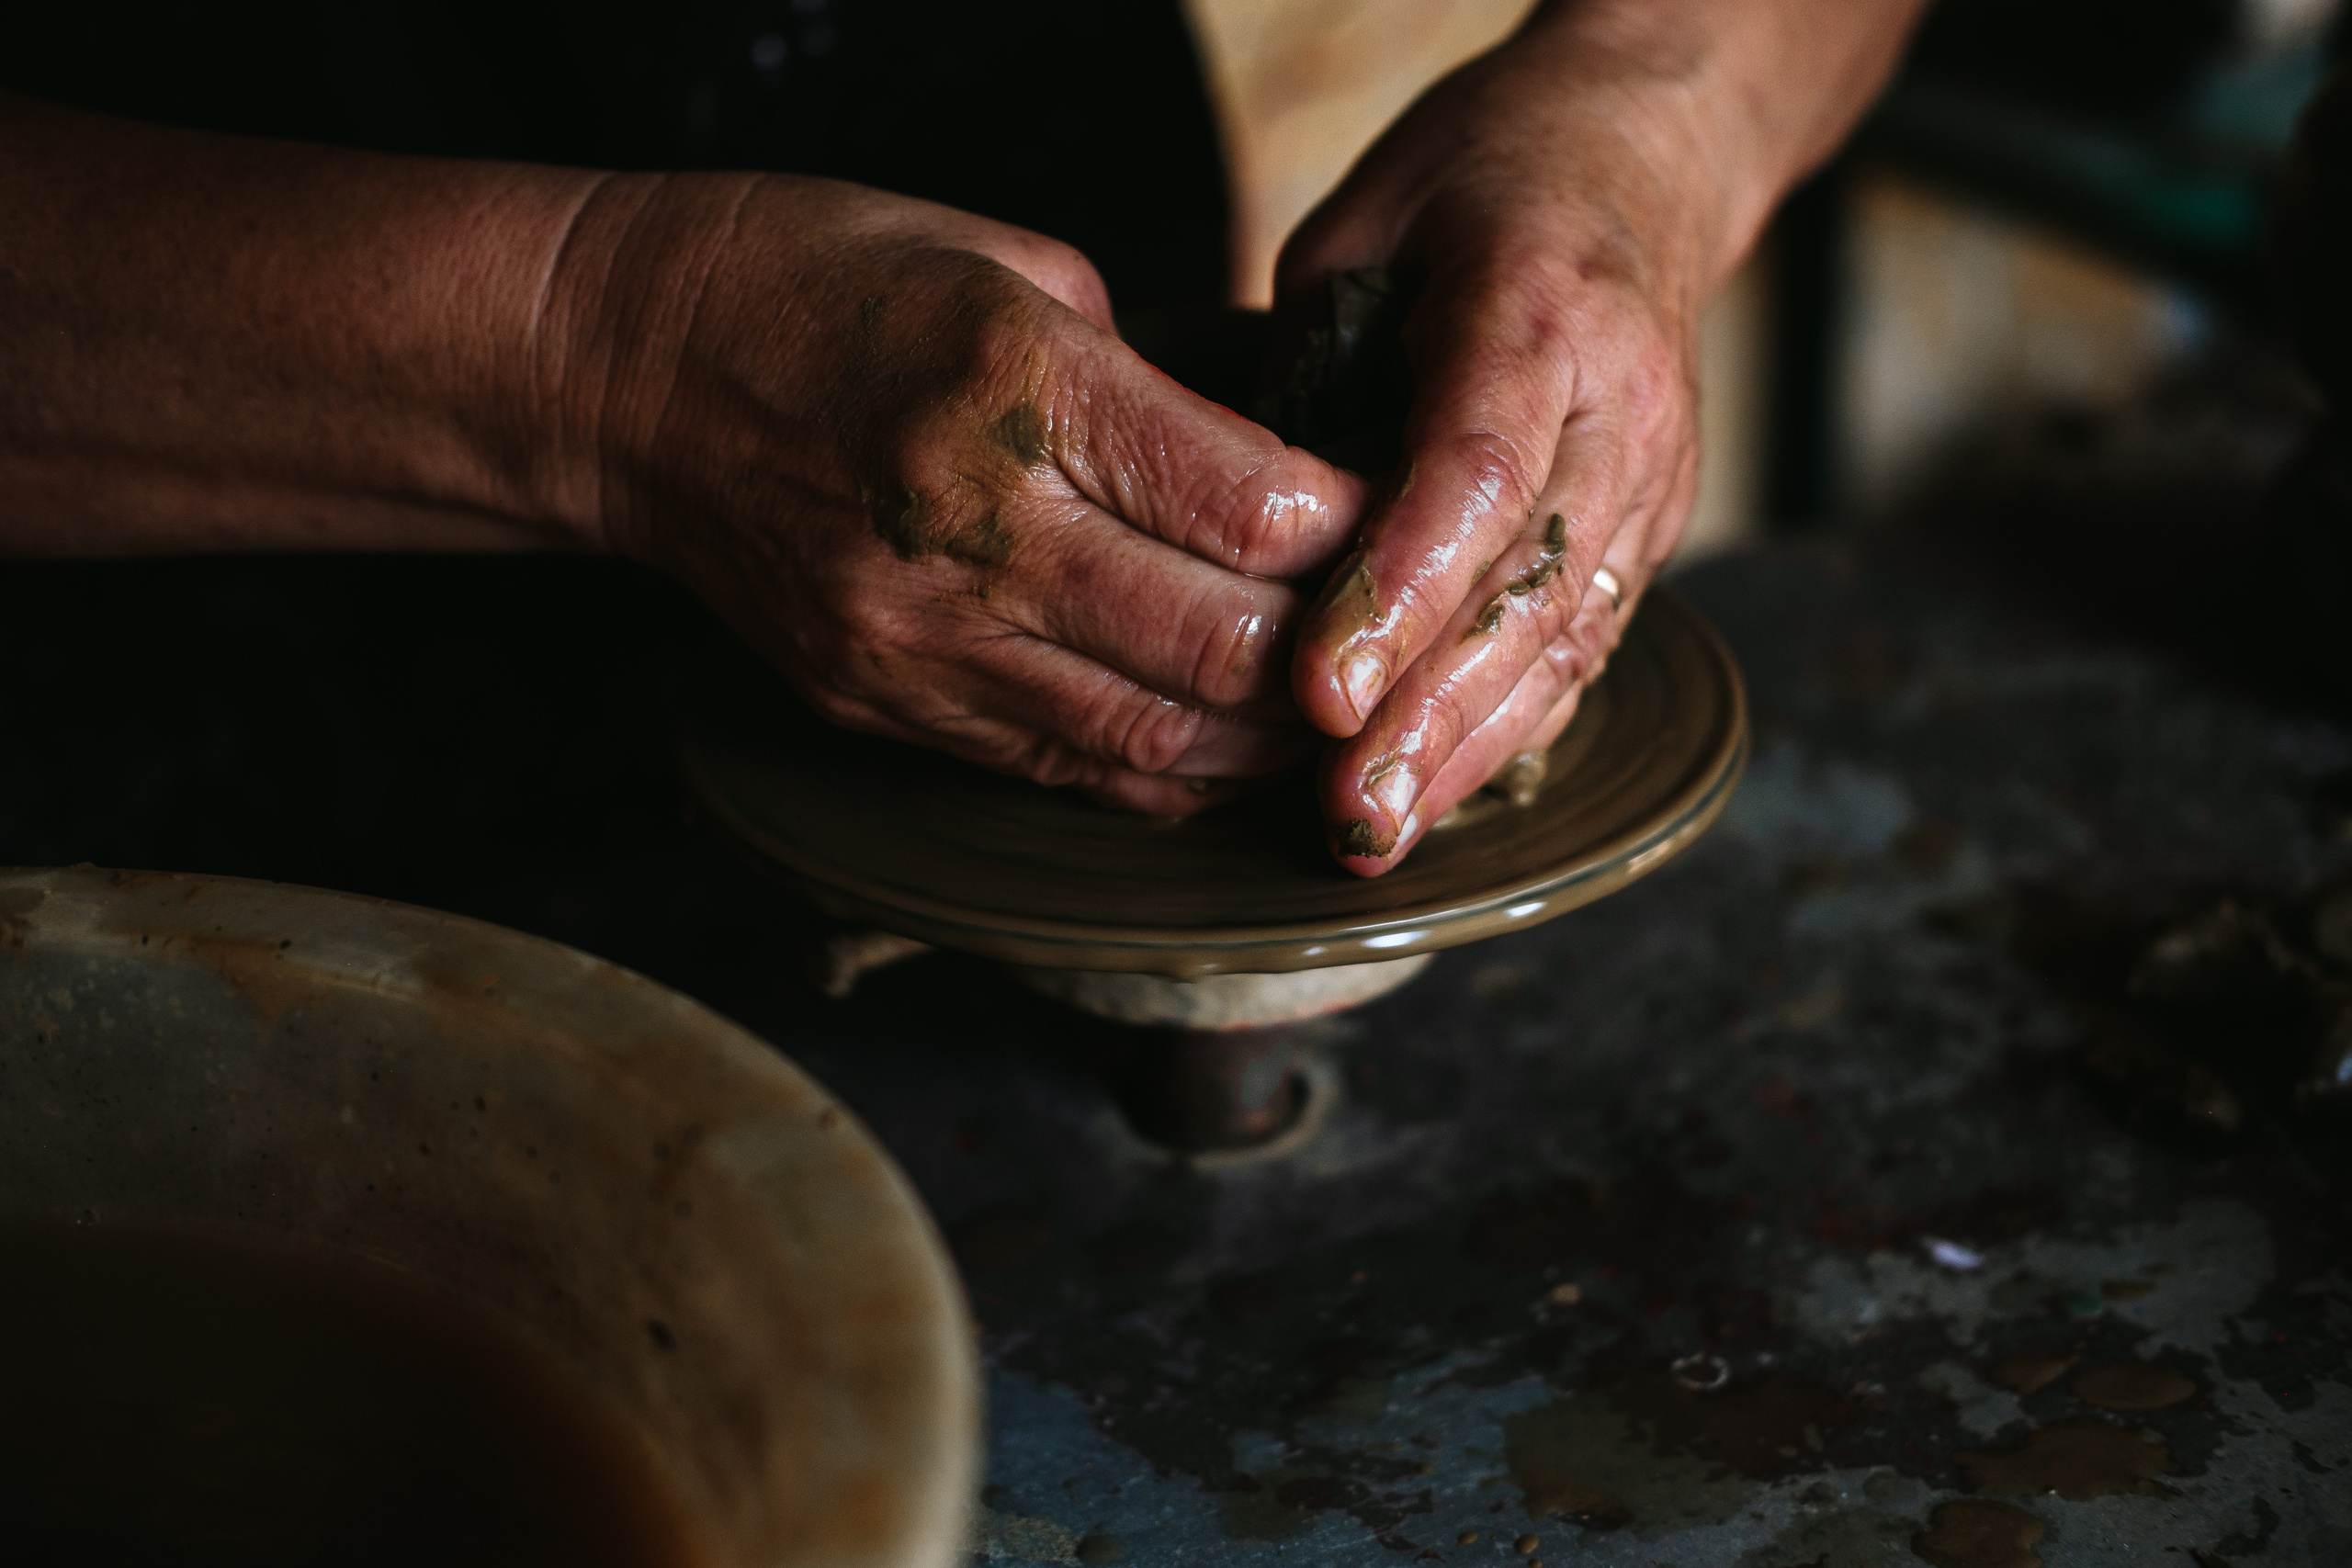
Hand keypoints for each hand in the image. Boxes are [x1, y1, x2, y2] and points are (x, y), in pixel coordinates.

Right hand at [560, 175, 1369, 814]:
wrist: (621, 377)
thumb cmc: (820, 284)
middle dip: (1335, 654)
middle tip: (1388, 634)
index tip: (1392, 517)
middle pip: (1219, 647)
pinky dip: (1167, 772)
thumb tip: (1270, 476)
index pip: (1249, 504)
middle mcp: (972, 531)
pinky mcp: (886, 706)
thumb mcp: (1005, 262)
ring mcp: (921, 640)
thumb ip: (1147, 379)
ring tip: (1331, 714)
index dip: (1354, 528)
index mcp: (1016, 388)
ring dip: (1266, 741)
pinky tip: (1226, 749)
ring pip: (1152, 740)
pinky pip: (1065, 773)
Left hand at [1277, 0, 1921, 872]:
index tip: (1319, 691)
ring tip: (1372, 836)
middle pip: (1530, 586)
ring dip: (1465, 750)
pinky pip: (1580, 646)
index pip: (1477, 473)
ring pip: (1565, 639)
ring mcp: (1651, 478)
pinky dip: (1504, 729)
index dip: (1399, 593)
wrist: (1645, 155)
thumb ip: (1307, 367)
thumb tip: (1242, 530)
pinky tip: (1430, 795)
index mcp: (1540, 309)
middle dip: (1428, 715)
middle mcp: (1619, 408)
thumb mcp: (1360, 227)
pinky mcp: (1650, 529)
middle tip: (1341, 812)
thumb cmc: (1481, 179)